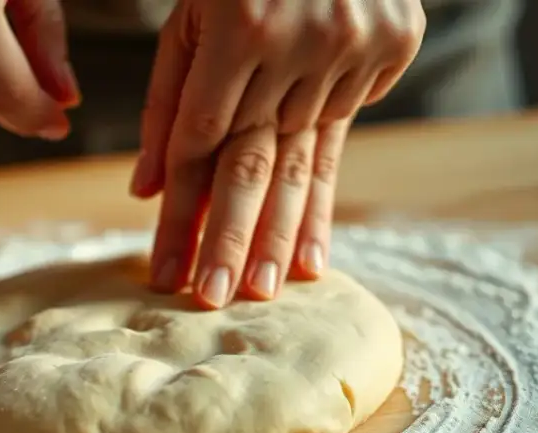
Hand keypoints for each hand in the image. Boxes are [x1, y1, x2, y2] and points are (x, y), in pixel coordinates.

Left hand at [133, 0, 424, 308]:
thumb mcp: (189, 17)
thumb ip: (166, 100)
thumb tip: (144, 189)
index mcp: (240, 21)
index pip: (200, 136)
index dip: (179, 206)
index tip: (160, 264)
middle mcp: (302, 39)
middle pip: (255, 161)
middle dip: (229, 239)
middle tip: (209, 299)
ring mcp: (355, 46)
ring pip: (303, 161)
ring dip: (280, 234)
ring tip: (261, 292)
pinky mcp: (392, 48)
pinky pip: (342, 135)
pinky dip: (323, 199)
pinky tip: (313, 258)